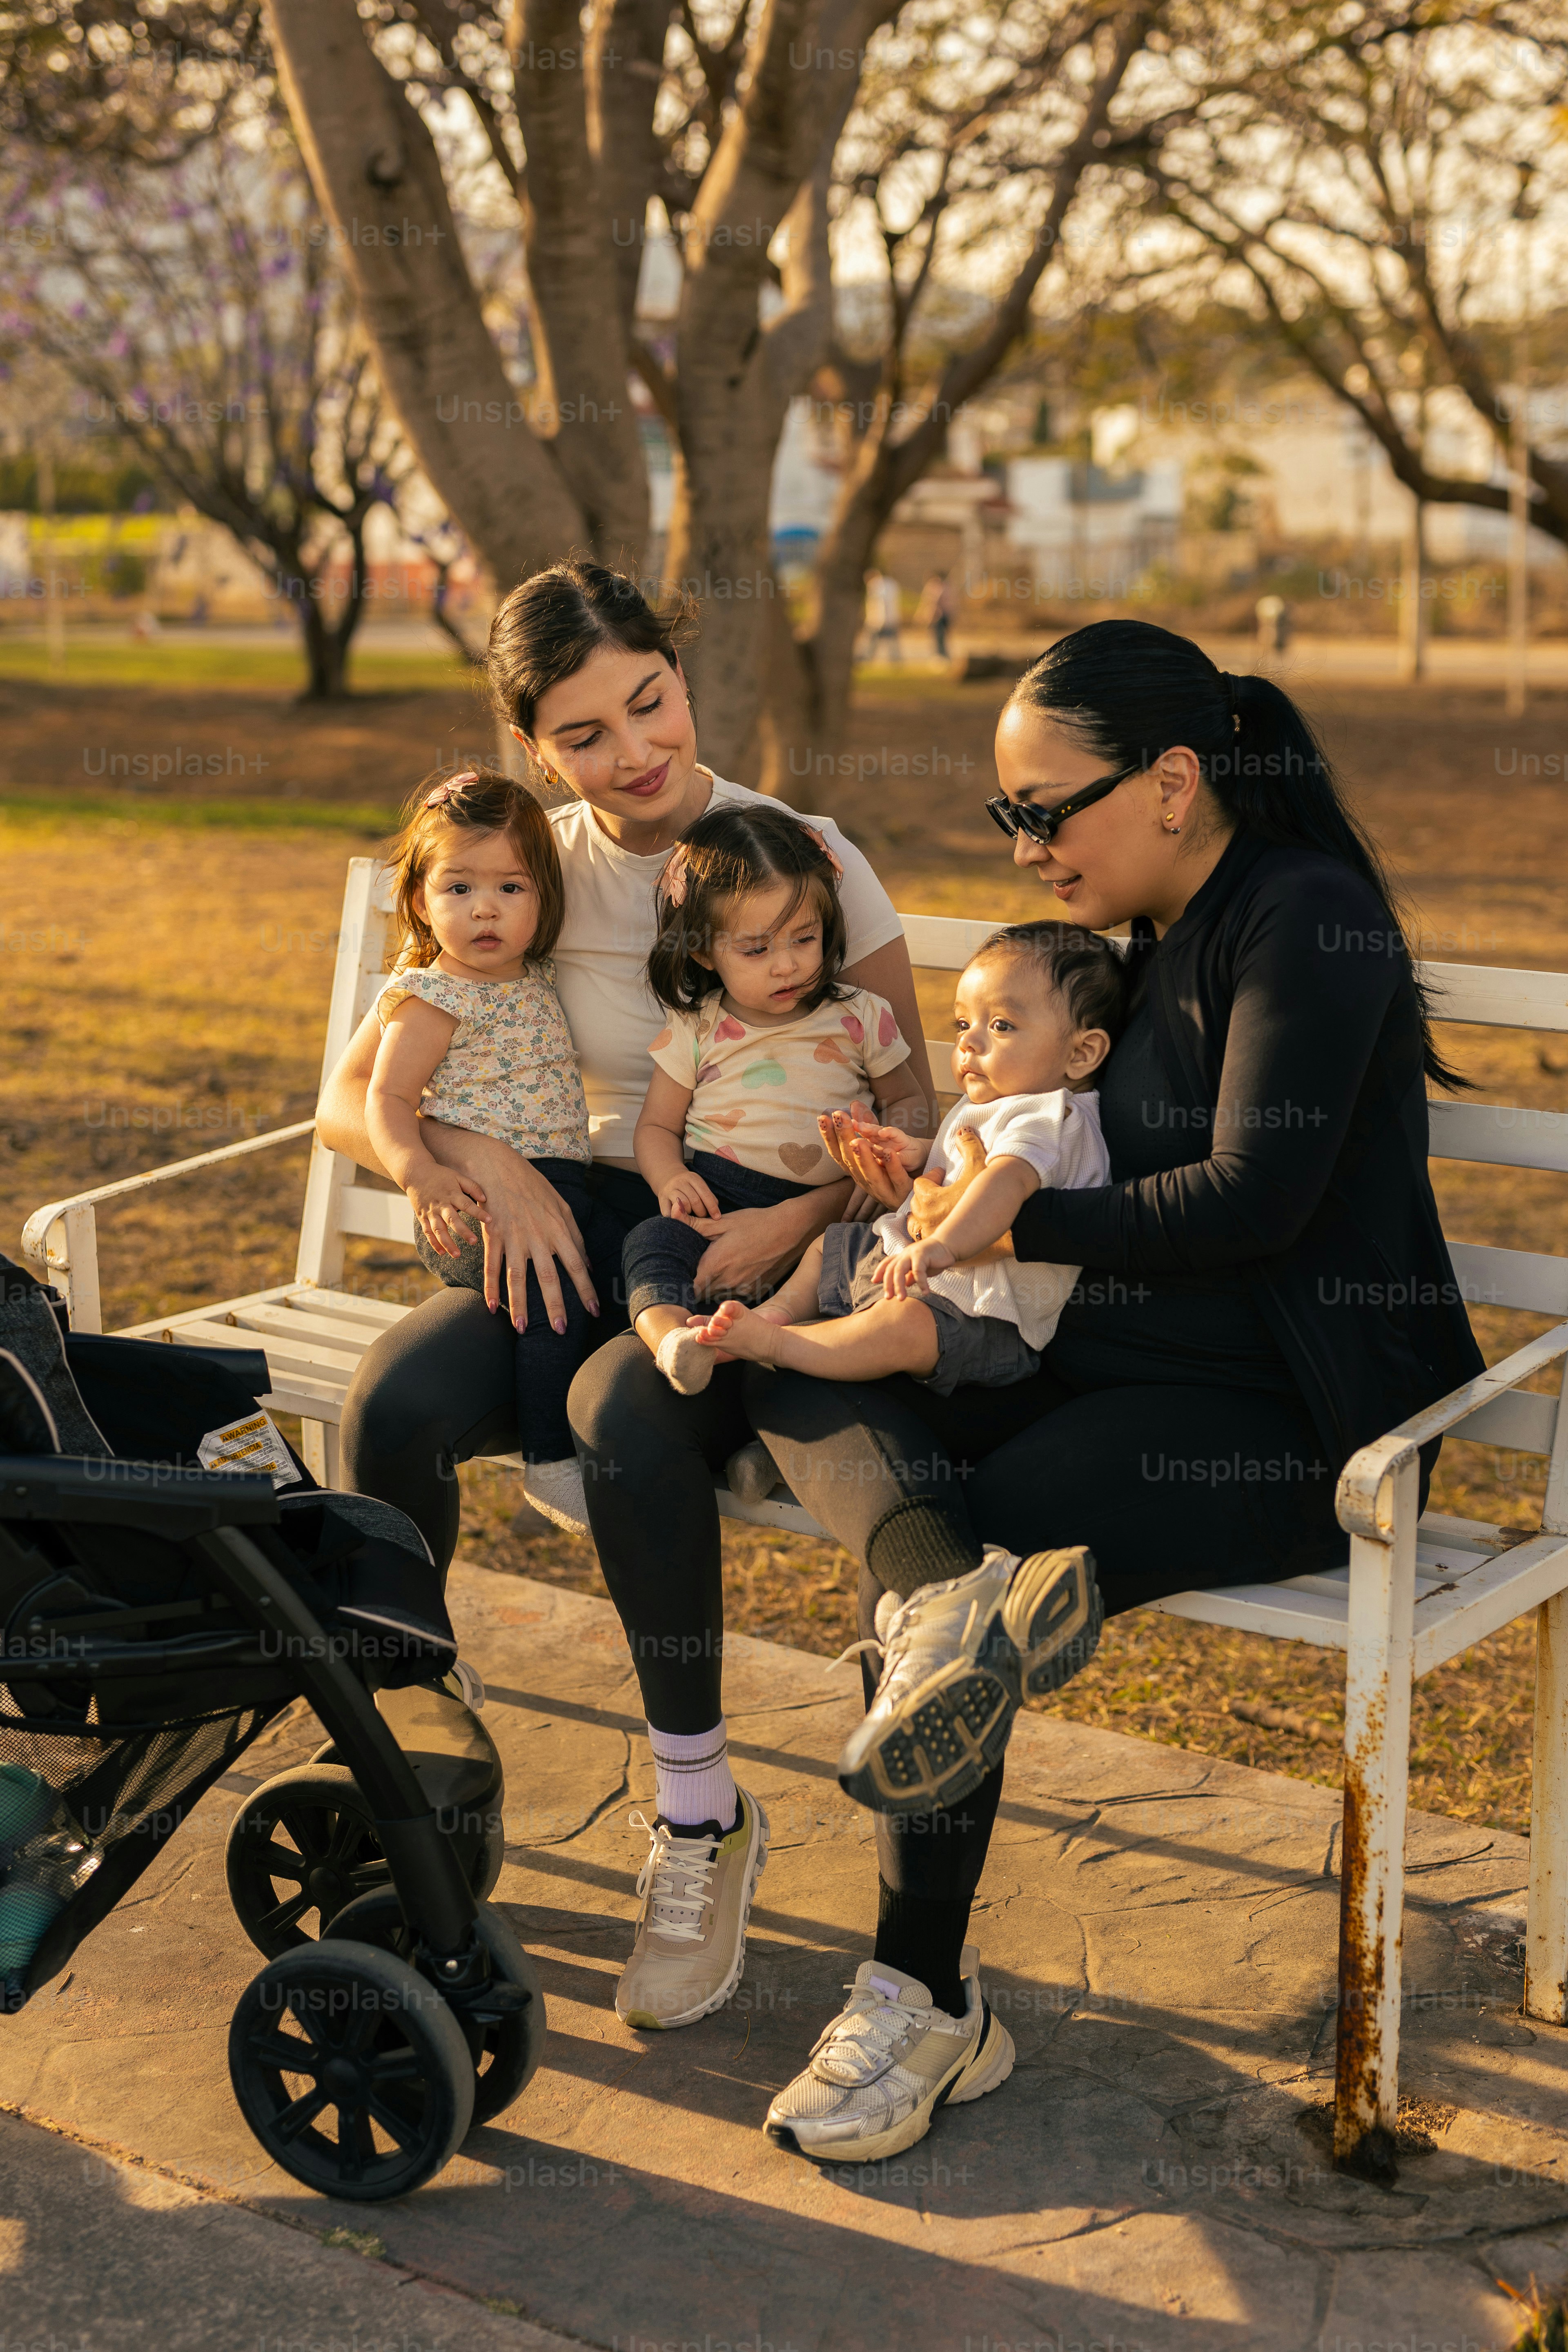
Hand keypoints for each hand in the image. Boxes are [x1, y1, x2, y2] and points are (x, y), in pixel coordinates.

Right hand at [408, 1171, 487, 1257]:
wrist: (415, 1173)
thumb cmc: (440, 1175)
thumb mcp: (457, 1176)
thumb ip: (472, 1186)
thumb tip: (485, 1198)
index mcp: (451, 1194)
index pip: (466, 1204)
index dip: (478, 1213)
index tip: (490, 1220)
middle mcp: (441, 1205)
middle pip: (452, 1220)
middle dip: (463, 1231)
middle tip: (474, 1241)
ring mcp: (430, 1212)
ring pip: (438, 1230)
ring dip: (447, 1243)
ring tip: (457, 1254)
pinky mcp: (422, 1217)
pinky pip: (428, 1232)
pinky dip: (434, 1243)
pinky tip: (442, 1252)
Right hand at [419, 1123, 596, 1329]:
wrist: (497, 1166)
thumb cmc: (533, 1186)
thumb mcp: (562, 1206)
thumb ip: (576, 1236)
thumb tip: (589, 1265)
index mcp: (558, 1229)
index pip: (577, 1265)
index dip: (586, 1290)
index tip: (594, 1311)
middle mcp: (537, 1236)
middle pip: (548, 1276)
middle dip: (555, 1305)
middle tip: (561, 1330)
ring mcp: (513, 1237)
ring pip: (517, 1277)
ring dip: (520, 1305)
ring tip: (522, 1329)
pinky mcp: (492, 1236)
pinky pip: (491, 1267)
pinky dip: (490, 1288)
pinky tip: (492, 1308)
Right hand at [660, 1168, 721, 1220]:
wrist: (667, 1177)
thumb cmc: (688, 1185)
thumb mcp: (699, 1186)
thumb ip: (708, 1197)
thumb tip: (715, 1212)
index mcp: (693, 1178)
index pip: (705, 1194)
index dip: (712, 1207)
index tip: (717, 1217)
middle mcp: (680, 1182)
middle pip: (695, 1200)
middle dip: (701, 1212)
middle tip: (703, 1217)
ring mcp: (670, 1189)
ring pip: (683, 1204)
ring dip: (690, 1214)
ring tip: (692, 1217)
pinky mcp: (661, 1198)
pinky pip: (670, 1211)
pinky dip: (677, 1217)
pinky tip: (681, 1219)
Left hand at [690, 1197, 821, 1301]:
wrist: (791, 1230)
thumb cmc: (756, 1223)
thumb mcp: (724, 1221)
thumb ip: (695, 1223)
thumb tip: (673, 1212)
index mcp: (716, 1264)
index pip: (688, 1288)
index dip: (679, 1286)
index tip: (677, 1278)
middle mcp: (727, 1282)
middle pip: (701, 1294)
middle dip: (694, 1287)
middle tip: (692, 1274)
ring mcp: (742, 1289)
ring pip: (717, 1296)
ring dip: (712, 1288)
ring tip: (715, 1272)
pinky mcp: (755, 1291)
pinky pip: (734, 1296)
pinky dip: (729, 1289)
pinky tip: (734, 1273)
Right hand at [817, 1111, 915, 1210]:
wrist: (916, 1201)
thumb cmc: (894, 1173)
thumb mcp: (879, 1151)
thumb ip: (868, 1129)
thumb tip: (854, 1104)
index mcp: (858, 1172)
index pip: (839, 1154)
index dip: (829, 1137)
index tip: (822, 1118)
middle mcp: (866, 1182)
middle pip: (851, 1161)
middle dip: (843, 1138)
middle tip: (837, 1117)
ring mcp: (884, 1189)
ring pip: (870, 1174)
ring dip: (863, 1157)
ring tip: (857, 1141)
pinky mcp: (903, 1192)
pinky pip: (897, 1179)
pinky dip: (892, 1166)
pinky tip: (889, 1152)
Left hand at [882, 1237, 956, 1299]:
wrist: (947, 1245)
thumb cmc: (933, 1258)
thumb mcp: (920, 1269)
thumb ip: (911, 1276)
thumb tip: (904, 1285)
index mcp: (903, 1256)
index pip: (887, 1263)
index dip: (879, 1271)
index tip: (873, 1281)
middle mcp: (905, 1254)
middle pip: (891, 1269)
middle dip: (888, 1284)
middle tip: (888, 1298)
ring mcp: (912, 1253)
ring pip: (899, 1270)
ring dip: (899, 1285)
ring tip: (901, 1298)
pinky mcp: (923, 1255)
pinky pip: (918, 1271)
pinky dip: (921, 1282)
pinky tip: (925, 1292)